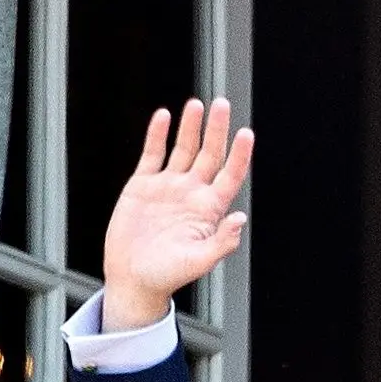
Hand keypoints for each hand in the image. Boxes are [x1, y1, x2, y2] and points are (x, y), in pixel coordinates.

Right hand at [101, 98, 253, 330]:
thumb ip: (222, 242)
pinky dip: (157, 135)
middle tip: (222, 104)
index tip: (246, 133)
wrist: (134, 278)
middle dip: (216, 130)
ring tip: (196, 105)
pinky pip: (152, 154)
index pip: (230, 175)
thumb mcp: (199, 262)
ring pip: (183, 149)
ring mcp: (168, 187)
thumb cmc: (168, 275)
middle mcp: (191, 193)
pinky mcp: (143, 185)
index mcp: (209, 210)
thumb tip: (240, 219)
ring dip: (190, 127)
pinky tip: (164, 117)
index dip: (239, 155)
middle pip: (209, 154)